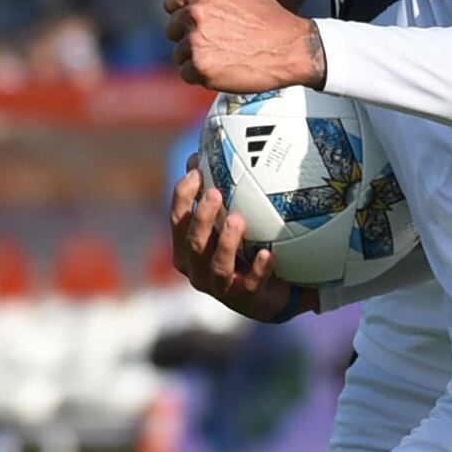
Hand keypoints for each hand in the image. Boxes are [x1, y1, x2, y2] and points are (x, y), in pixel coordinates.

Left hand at [164, 0, 324, 92]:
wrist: (290, 48)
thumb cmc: (267, 14)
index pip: (170, 3)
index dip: (187, 14)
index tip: (208, 22)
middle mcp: (194, 14)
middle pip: (172, 30)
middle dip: (190, 36)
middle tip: (219, 40)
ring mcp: (196, 42)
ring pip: (179, 54)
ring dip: (196, 57)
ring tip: (223, 55)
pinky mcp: (201, 67)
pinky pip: (187, 74)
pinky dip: (202, 76)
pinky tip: (223, 69)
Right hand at [168, 159, 292, 321]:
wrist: (272, 290)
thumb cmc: (245, 248)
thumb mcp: (230, 218)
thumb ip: (216, 191)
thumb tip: (204, 151)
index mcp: (187, 248)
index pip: (178, 220)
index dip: (183, 197)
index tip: (196, 172)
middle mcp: (197, 269)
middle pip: (192, 243)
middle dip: (201, 217)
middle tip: (215, 192)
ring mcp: (220, 288)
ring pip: (216, 266)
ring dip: (226, 242)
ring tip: (238, 220)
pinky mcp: (246, 300)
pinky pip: (250, 285)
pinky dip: (258, 270)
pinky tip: (268, 254)